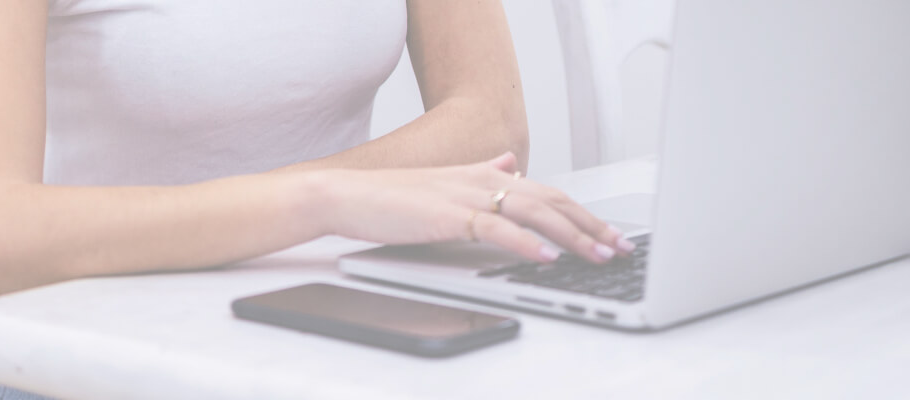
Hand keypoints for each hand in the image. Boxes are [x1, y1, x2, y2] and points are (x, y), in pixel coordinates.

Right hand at [310, 152, 634, 262]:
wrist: (347, 194)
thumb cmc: (390, 197)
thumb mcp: (444, 181)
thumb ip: (481, 172)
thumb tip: (509, 163)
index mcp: (482, 173)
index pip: (545, 192)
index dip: (580, 212)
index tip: (606, 232)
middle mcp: (481, 179)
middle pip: (549, 200)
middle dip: (588, 224)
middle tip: (618, 245)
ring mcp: (465, 196)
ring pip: (531, 213)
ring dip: (569, 234)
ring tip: (595, 253)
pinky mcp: (448, 215)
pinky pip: (496, 228)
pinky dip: (524, 243)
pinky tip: (544, 256)